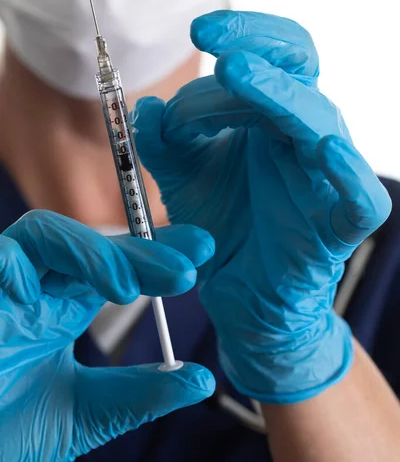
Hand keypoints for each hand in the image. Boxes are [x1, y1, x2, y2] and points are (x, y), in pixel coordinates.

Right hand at [0, 211, 214, 460]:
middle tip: (184, 269)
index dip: (156, 253)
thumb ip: (138, 394)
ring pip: (45, 233)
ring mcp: (3, 288)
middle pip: (90, 244)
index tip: (200, 250)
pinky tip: (33, 293)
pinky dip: (14, 264)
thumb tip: (202, 379)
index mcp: (62, 308)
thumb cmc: (5, 437)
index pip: (116, 266)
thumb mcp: (83, 415)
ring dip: (90, 252)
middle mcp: (36, 290)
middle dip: (139, 251)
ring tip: (123, 288)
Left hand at [131, 10, 390, 403]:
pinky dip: (348, 172)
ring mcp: (327, 177)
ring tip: (237, 76)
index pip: (270, 58)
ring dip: (278, 96)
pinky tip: (326, 149)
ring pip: (319, 122)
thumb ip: (162, 144)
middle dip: (259, 51)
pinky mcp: (342, 223)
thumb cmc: (221, 225)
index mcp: (270, 118)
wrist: (239, 290)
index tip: (199, 31)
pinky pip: (361, 196)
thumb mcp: (180, 178)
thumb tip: (146, 109)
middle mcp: (303, 136)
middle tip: (217, 44)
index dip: (243, 35)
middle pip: (299, 75)